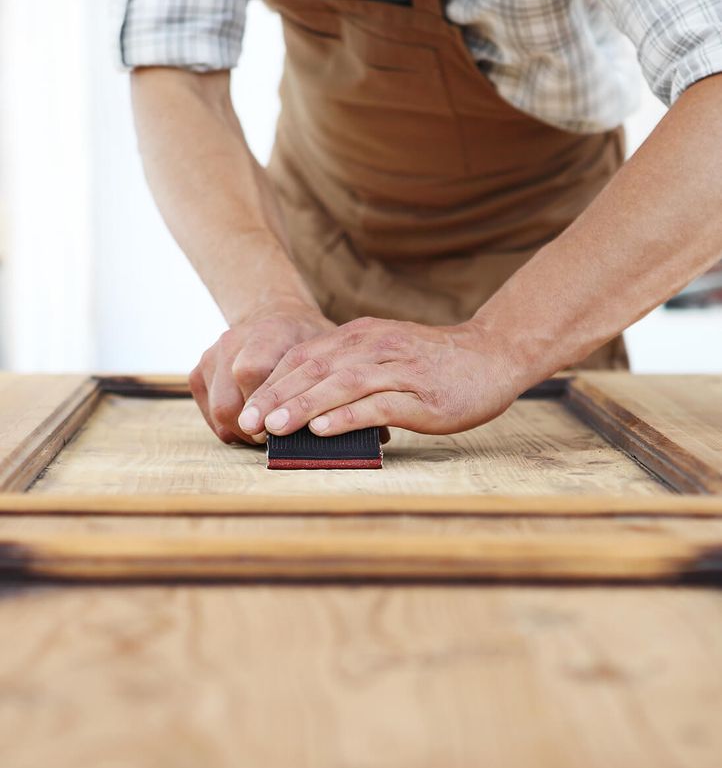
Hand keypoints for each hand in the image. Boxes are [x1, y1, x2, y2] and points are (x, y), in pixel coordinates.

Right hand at [189, 297, 334, 443]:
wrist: (276, 317)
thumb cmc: (308, 340)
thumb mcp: (327, 350)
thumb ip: (324, 379)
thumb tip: (327, 421)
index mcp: (267, 332)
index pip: (251, 372)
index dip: (264, 408)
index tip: (281, 427)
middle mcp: (232, 341)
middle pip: (228, 404)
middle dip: (253, 431)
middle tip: (276, 440)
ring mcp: (211, 356)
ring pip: (218, 412)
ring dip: (243, 432)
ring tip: (266, 435)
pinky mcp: (200, 372)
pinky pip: (209, 413)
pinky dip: (230, 426)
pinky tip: (253, 424)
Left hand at [239, 316, 518, 438]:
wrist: (493, 356)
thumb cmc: (433, 364)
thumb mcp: (383, 356)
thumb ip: (348, 371)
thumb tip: (306, 404)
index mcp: (359, 337)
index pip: (304, 357)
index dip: (271, 383)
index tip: (245, 410)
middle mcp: (373, 347)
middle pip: (314, 370)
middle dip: (276, 397)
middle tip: (247, 424)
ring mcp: (397, 370)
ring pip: (340, 386)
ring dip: (303, 406)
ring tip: (274, 428)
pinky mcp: (420, 395)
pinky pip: (377, 404)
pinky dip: (347, 417)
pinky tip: (322, 430)